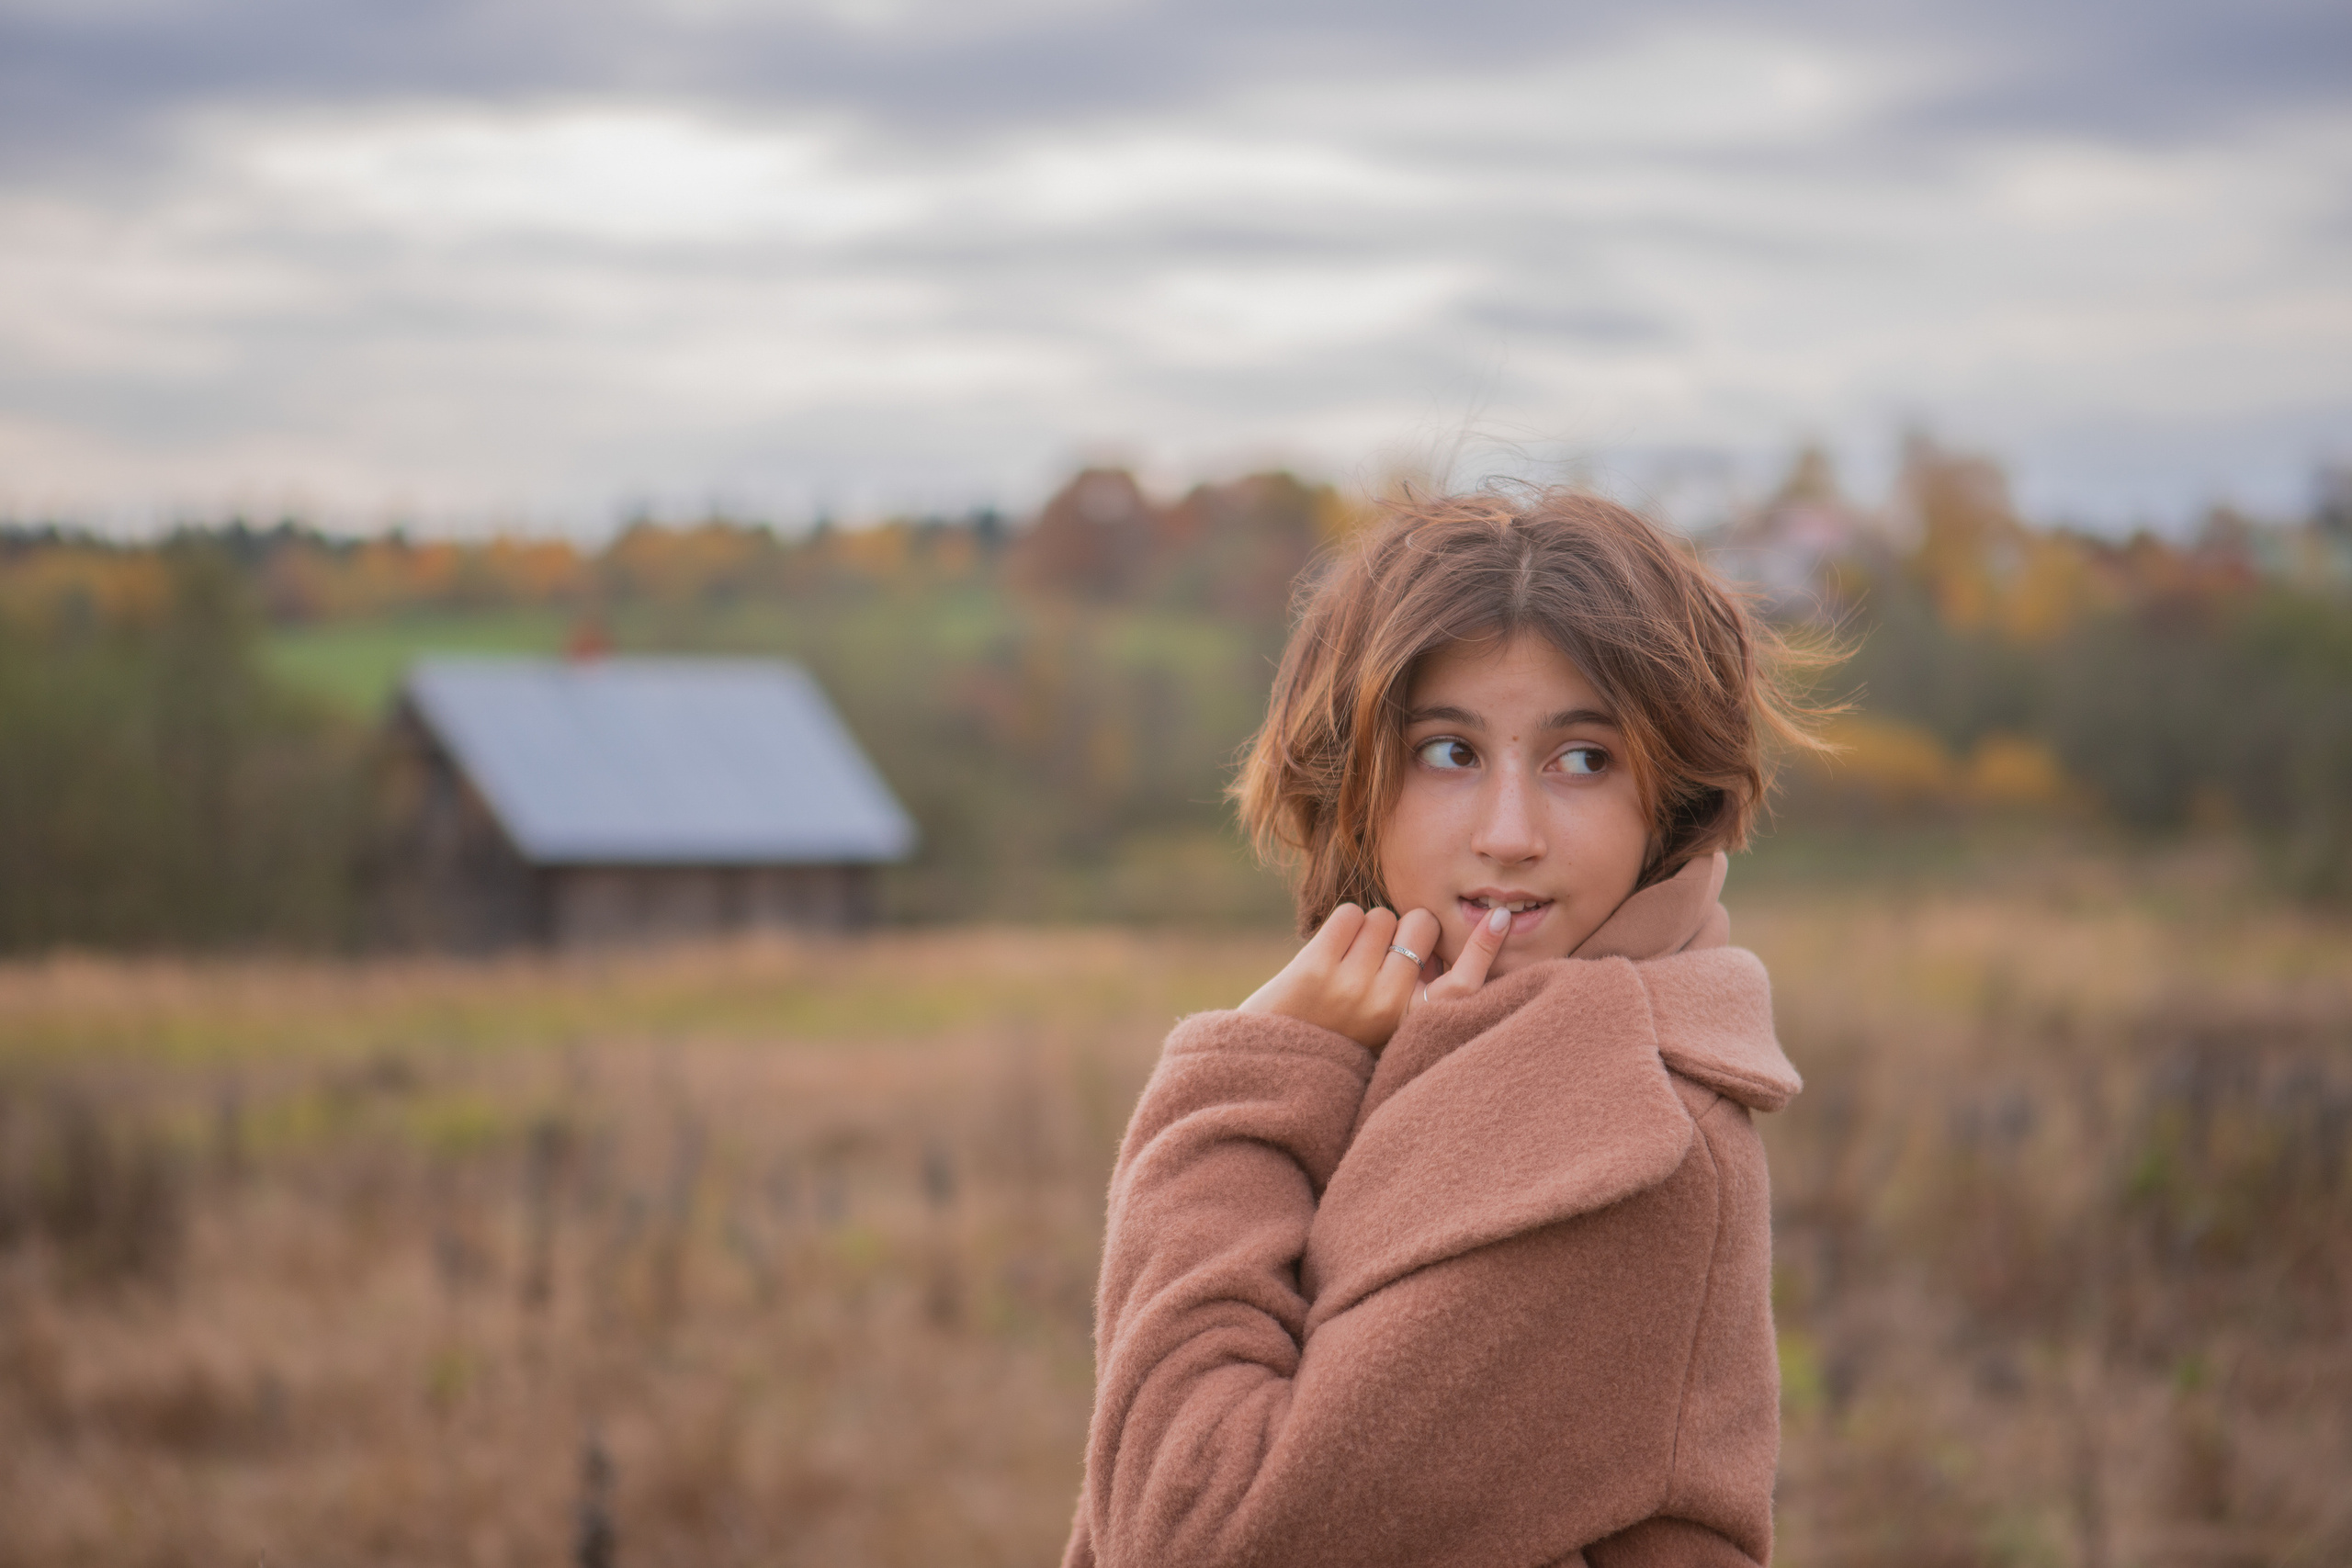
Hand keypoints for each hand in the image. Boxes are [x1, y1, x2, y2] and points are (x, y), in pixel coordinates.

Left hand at [1238, 901, 1511, 1051]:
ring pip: (1382, 916)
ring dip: (1367, 928)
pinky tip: (1328, 953)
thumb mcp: (1384, 1030)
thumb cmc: (1332, 1040)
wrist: (1267, 1064)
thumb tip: (1431, 943)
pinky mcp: (1316, 970)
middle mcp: (1389, 1010)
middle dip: (1405, 928)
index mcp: (1411, 1028)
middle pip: (1421, 926)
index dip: (1484, 949)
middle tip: (1380, 954)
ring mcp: (1353, 989)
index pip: (1464, 985)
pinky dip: (1341, 925)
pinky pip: (1349, 914)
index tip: (1499, 918)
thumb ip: (1411, 995)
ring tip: (1348, 963)